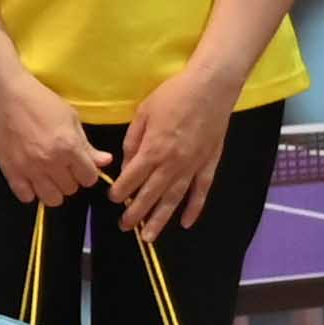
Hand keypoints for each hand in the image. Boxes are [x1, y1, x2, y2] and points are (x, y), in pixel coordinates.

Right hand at [0, 63, 112, 208]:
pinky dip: (31, 191)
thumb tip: (105, 161)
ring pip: (51, 199)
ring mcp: (29, 169)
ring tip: (48, 175)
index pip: (89, 178)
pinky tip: (31, 177)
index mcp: (69, 146)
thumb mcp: (70, 117)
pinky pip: (26, 197)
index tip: (80, 165)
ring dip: (53, 189)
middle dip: (70, 178)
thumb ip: (87, 144)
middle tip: (62, 165)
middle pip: (71, 189)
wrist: (4, 94)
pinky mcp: (10, 172)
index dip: (87, 172)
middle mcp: (51, 162)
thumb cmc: (40, 101)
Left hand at [110, 55, 246, 239]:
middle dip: (136, 213)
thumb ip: (133, 141)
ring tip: (149, 237)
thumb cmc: (173, 95)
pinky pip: (201, 191)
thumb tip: (127, 164)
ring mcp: (193, 166)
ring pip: (175, 199)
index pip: (132, 179)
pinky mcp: (210, 164)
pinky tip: (186, 222)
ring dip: (161, 219)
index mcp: (153, 149)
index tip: (113, 200)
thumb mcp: (143, 113)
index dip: (121, 192)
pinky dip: (194, 208)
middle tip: (125, 227)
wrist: (210, 88)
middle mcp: (172, 163)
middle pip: (151, 195)